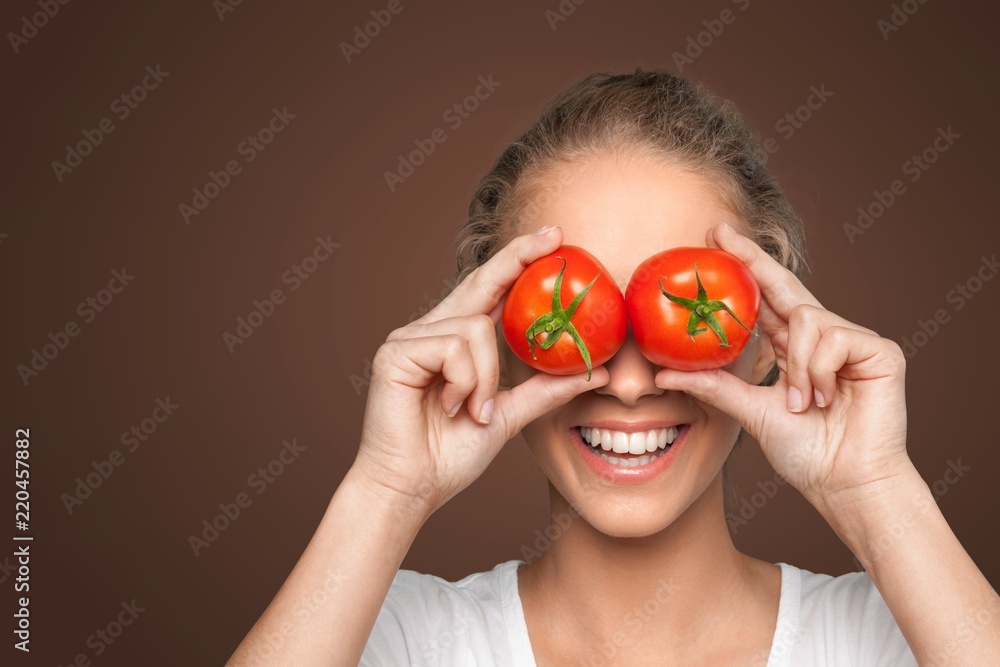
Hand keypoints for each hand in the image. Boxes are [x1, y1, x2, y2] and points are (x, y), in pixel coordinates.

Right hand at [353, 226, 609, 515]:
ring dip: (486, 377)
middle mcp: (431, 331)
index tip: (555, 238)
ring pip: (476, 328)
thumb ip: (544, 391)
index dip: (519, 261)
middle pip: (481, 283)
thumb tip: (595, 373)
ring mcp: (409, 339)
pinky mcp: (396, 353)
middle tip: (556, 235)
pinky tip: (454, 407)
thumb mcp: (507, 416)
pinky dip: (466, 381)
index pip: (491, 291)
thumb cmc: (450, 454)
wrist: (411, 488)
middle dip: (518, 257)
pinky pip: (454, 347)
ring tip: (473, 411)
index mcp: (454, 342)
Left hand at [654, 223, 910, 507]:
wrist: (844, 484)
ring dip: (796, 364)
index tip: (714, 238)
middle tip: (718, 232)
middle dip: (752, 258)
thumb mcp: (749, 412)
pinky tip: (825, 398)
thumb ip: (714, 388)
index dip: (745, 267)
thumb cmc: (806, 454)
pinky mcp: (879, 351)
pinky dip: (819, 369)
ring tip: (801, 402)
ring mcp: (853, 341)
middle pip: (785, 286)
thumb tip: (661, 376)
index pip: (766, 300)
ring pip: (807, 318)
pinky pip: (833, 337)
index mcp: (795, 348)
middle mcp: (823, 337)